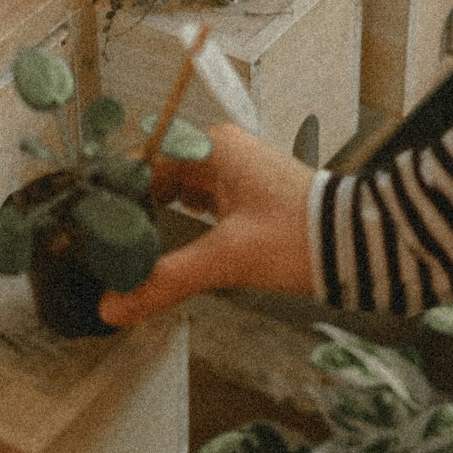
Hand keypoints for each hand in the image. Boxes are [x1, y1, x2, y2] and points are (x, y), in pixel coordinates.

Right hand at [99, 124, 315, 326]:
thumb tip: (114, 306)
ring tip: (130, 254)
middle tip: (106, 249)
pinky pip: (202, 205)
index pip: (143, 164)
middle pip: (158, 178)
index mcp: (213, 146)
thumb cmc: (301, 236)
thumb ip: (166, 280)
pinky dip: (184, 226)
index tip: (92, 229)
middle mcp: (223, 151)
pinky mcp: (250, 196)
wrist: (360, 244)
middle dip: (135, 213)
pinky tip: (169, 252)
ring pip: (180, 193)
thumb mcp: (227, 259)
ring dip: (159, 220)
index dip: (116, 198)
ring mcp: (238, 173)